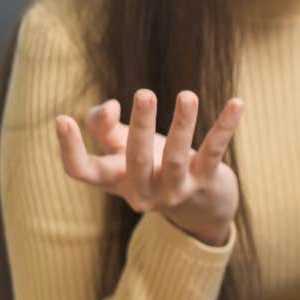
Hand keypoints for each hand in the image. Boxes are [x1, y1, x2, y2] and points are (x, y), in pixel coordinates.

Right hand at [54, 89, 243, 247]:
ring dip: (182, 125)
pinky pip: (215, 151)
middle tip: (144, 93)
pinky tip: (237, 103)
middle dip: (140, 126)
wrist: (201, 206)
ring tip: (187, 96)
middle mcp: (142, 190)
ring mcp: (175, 189)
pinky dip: (225, 126)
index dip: (69, 149)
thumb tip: (108, 106)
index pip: (81, 172)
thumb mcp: (122, 146)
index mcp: (114, 180)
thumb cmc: (152, 164)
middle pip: (135, 161)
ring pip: (176, 157)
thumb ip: (104, 124)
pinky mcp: (206, 181)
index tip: (62, 118)